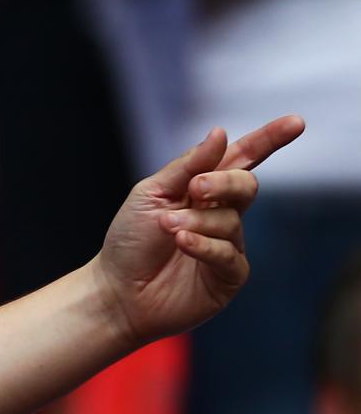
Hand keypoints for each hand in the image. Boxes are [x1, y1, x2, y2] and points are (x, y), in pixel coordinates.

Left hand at [90, 115, 304, 344]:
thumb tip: (221, 133)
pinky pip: (229, 254)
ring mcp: (229, 245)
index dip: (269, 140)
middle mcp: (221, 214)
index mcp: (202, 188)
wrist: (115, 291)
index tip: (296, 122)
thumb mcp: (151, 194)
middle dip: (223, 182)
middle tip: (194, 189)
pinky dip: (204, 245)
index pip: (242, 158)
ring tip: (167, 229)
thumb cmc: (130, 240)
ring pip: (231, 220)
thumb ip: (187, 166)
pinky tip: (182, 242)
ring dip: (196, 221)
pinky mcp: (229, 276)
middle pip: (246, 185)